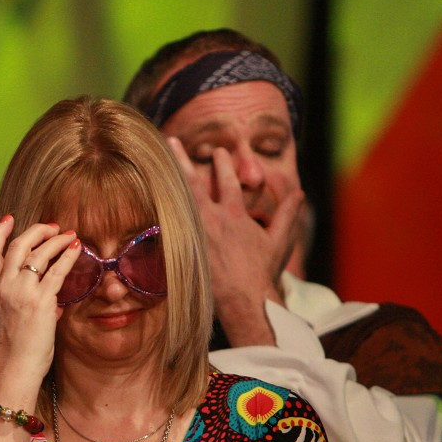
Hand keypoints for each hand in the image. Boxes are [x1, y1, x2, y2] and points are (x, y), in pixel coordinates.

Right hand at [0, 216, 81, 398]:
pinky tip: (77, 249)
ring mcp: (20, 292)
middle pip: (17, 244)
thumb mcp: (1, 324)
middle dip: (36, 230)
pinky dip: (68, 256)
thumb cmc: (10, 353)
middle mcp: (2, 286)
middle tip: (52, 227)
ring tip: (70, 236)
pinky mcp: (40, 301)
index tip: (9, 219)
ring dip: (56, 240)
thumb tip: (52, 306)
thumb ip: (17, 308)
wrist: (12, 370)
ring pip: (38, 253)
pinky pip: (58, 270)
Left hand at [168, 139, 304, 345]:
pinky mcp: (181, 249)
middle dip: (181, 160)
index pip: (227, 181)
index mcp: (234, 214)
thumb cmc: (262, 273)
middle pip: (192, 182)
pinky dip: (153, 211)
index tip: (217, 151)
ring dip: (164, 180)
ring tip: (153, 162)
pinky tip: (141, 198)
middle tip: (170, 141)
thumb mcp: (279, 241)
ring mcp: (194, 233)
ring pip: (174, 200)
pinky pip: (163, 226)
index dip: (222, 164)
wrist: (244, 300)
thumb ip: (287, 214)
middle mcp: (211, 219)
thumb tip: (300, 193)